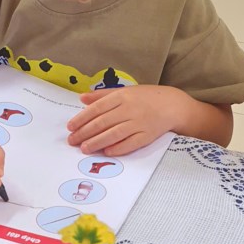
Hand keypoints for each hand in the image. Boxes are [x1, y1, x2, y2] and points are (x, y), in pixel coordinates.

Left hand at [67, 86, 181, 154]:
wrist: (173, 104)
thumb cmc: (146, 97)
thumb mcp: (125, 91)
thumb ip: (102, 95)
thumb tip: (82, 98)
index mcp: (122, 96)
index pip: (97, 108)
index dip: (82, 118)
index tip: (71, 127)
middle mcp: (130, 108)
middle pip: (103, 122)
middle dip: (85, 133)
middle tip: (72, 141)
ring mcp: (139, 122)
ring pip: (114, 134)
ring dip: (97, 142)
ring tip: (84, 149)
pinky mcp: (148, 135)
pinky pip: (131, 143)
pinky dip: (118, 148)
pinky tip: (106, 152)